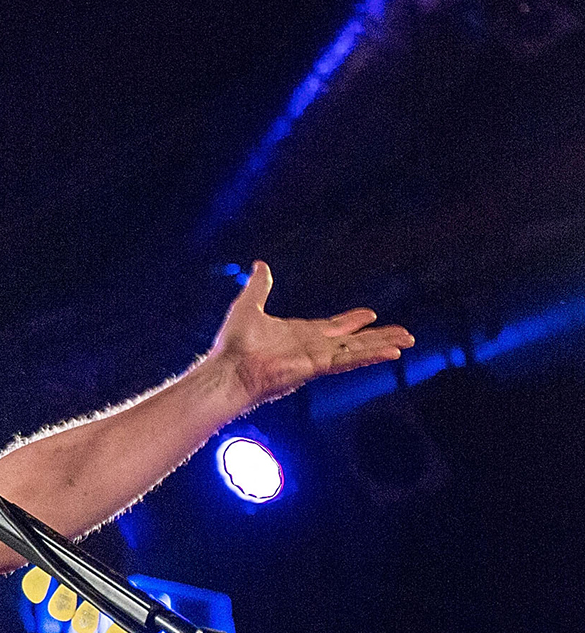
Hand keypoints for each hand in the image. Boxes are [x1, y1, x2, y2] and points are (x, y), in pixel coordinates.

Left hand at [207, 260, 414, 408]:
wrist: (227, 368)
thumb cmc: (232, 344)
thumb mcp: (248, 306)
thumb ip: (259, 287)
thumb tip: (261, 265)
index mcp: (298, 334)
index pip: (332, 327)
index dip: (351, 321)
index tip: (370, 314)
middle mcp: (311, 346)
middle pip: (353, 340)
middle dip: (378, 336)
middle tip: (402, 333)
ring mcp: (316, 357)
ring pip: (357, 349)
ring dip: (382, 344)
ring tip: (406, 341)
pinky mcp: (317, 366)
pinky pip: (349, 360)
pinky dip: (370, 355)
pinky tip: (392, 353)